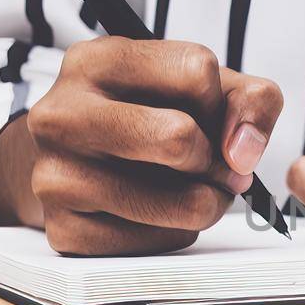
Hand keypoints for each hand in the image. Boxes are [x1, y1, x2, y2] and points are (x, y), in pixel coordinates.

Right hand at [17, 38, 282, 254]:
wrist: (71, 162)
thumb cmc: (145, 116)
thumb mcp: (198, 87)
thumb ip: (249, 100)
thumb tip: (244, 154)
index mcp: (95, 61)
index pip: (196, 70)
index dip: (221, 103)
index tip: (212, 120)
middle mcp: (62, 114)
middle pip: (180, 137)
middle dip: (216, 161)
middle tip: (213, 166)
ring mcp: (55, 175)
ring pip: (181, 204)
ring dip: (207, 204)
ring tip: (193, 191)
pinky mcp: (64, 230)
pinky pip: (158, 244)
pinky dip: (175, 233)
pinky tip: (156, 214)